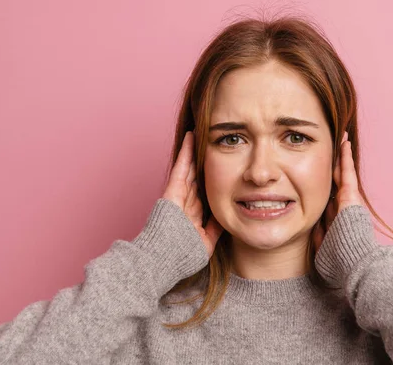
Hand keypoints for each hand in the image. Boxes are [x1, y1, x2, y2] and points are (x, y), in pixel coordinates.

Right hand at [162, 131, 222, 255]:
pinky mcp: (172, 189)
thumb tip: (228, 219)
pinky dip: (187, 152)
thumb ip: (215, 229)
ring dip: (197, 151)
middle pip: (199, 176)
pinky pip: (181, 167)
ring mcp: (179, 194)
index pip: (206, 191)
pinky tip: (193, 137)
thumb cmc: (182, 256)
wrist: (164, 259)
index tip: (223, 166)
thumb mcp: (206, 241)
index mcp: (193, 213)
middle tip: (214, 143)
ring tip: (203, 133)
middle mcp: (186, 201)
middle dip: (206, 162)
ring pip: (191, 168)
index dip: (214, 179)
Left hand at [313, 131, 364, 250]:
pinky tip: (344, 142)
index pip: (327, 196)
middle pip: (334, 181)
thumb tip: (309, 224)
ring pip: (342, 173)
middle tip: (325, 151)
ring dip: (339, 157)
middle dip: (330, 167)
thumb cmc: (338, 261)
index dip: (319, 184)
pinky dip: (345, 156)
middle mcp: (343, 206)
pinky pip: (348, 171)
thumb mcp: (322, 245)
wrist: (353, 263)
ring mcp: (349, 200)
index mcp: (336, 218)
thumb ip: (318, 234)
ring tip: (337, 140)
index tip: (314, 176)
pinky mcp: (352, 195)